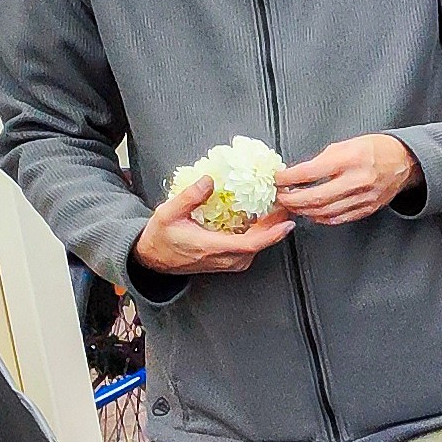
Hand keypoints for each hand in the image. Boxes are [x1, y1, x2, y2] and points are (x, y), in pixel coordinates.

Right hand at [129, 170, 294, 280]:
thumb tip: (209, 180)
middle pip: (260, 243)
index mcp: (213, 247)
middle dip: (276, 223)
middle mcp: (226, 258)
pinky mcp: (232, 261)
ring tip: (277, 205)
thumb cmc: (161, 237)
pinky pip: (252, 246)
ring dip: (270, 226)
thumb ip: (190, 197)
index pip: (251, 244)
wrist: (154, 258)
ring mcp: (230, 262)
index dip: (272, 233)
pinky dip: (260, 232)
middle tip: (285, 201)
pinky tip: (263, 216)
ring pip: (258, 245)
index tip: (287, 222)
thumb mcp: (168, 213)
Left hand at [272, 132, 420, 226]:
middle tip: (280, 196)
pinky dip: (321, 217)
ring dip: (304, 210)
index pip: (309, 172)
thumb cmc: (375, 149)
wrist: (404, 161)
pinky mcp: (368, 209)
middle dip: (292, 199)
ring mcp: (364, 197)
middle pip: (315, 198)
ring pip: (325, 211)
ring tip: (292, 205)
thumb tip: (298, 174)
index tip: (277, 179)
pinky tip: (312, 213)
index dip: (288, 178)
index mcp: (349, 159)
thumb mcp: (346, 144)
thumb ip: (322, 160)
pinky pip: (339, 218)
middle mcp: (357, 180)